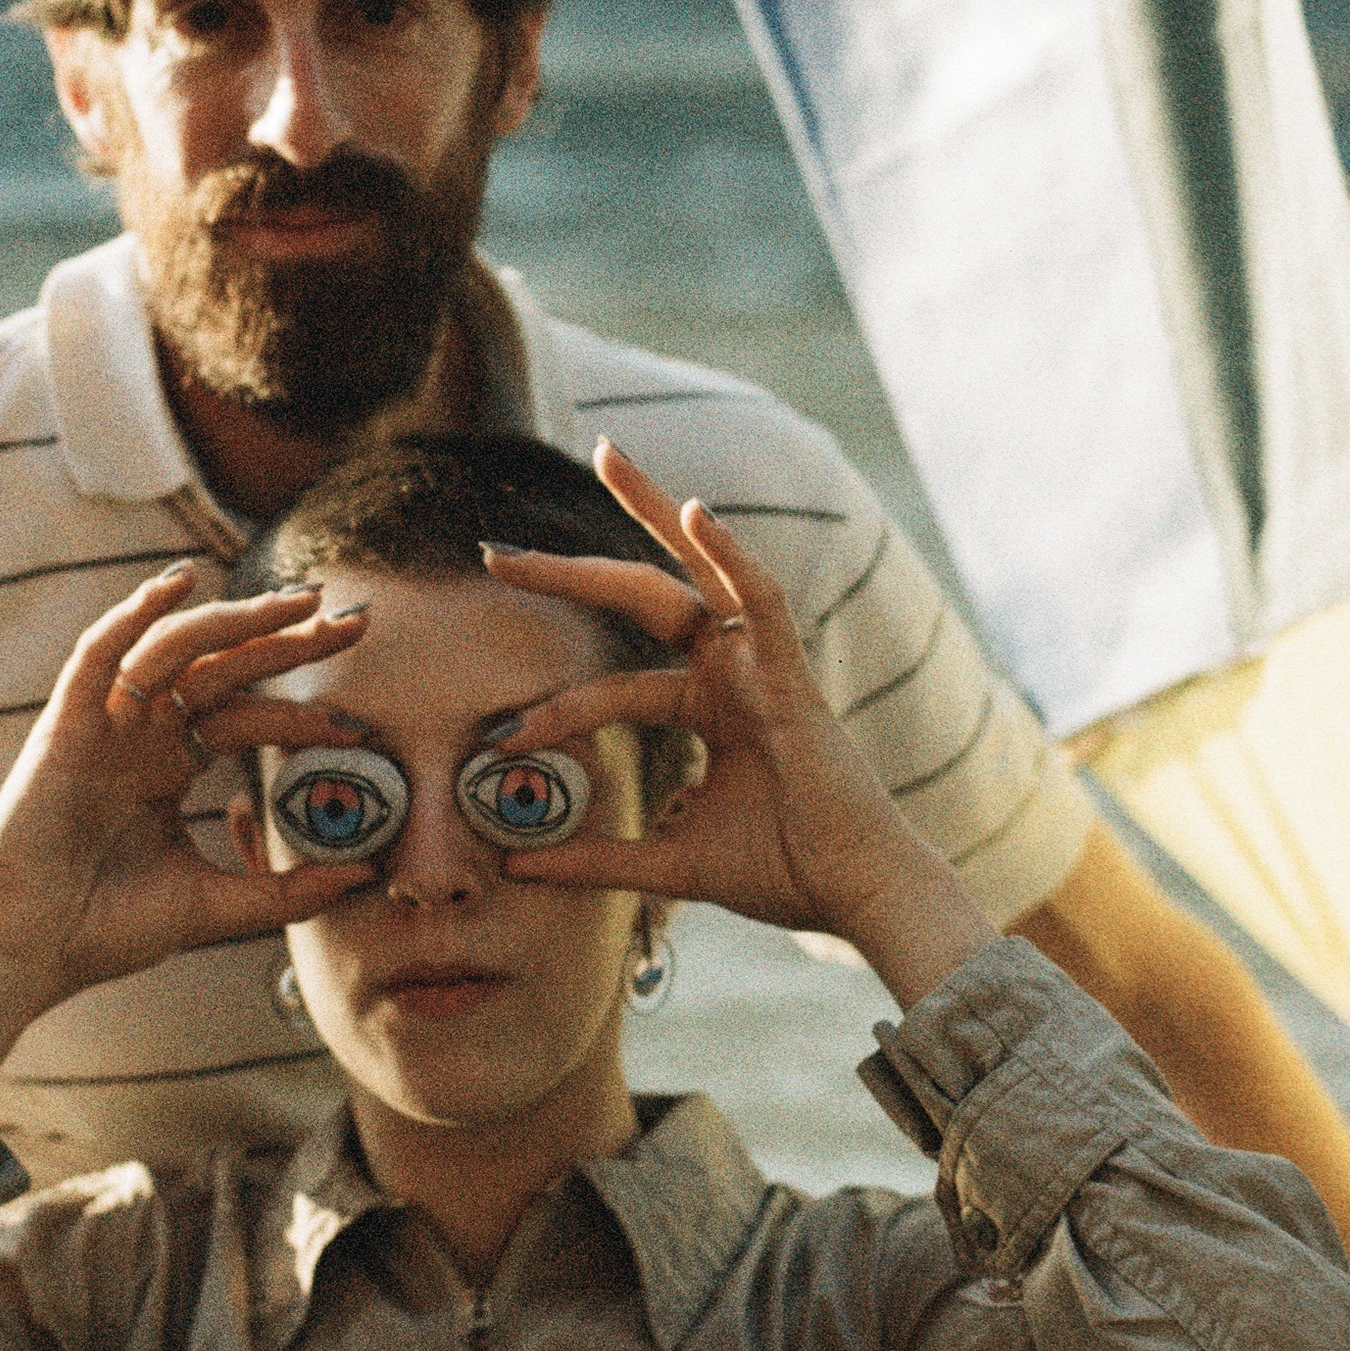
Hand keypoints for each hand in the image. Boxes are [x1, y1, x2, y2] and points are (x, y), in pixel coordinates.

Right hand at [0, 567, 374, 1114]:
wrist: (27, 953)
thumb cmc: (105, 929)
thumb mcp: (215, 905)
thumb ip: (287, 890)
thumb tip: (367, 874)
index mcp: (170, 765)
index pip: (246, 715)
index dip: (303, 710)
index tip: (362, 724)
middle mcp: (140, 733)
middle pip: (224, 668)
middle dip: (287, 641)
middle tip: (355, 621)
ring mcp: (104, 725)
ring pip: (177, 650)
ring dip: (237, 620)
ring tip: (300, 602)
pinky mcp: (65, 726)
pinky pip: (100, 654)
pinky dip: (135, 615)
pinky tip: (179, 584)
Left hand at [481, 443, 993, 1006]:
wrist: (855, 895)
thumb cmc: (783, 872)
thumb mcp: (670, 862)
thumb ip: (596, 859)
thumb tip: (514, 865)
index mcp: (707, 708)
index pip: (614, 686)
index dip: (554, 709)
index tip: (497, 740)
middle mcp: (731, 672)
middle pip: (642, 597)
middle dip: (570, 572)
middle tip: (494, 553)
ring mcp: (761, 666)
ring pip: (699, 570)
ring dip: (653, 508)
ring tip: (606, 455)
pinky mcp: (792, 676)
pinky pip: (763, 600)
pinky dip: (732, 554)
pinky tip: (695, 511)